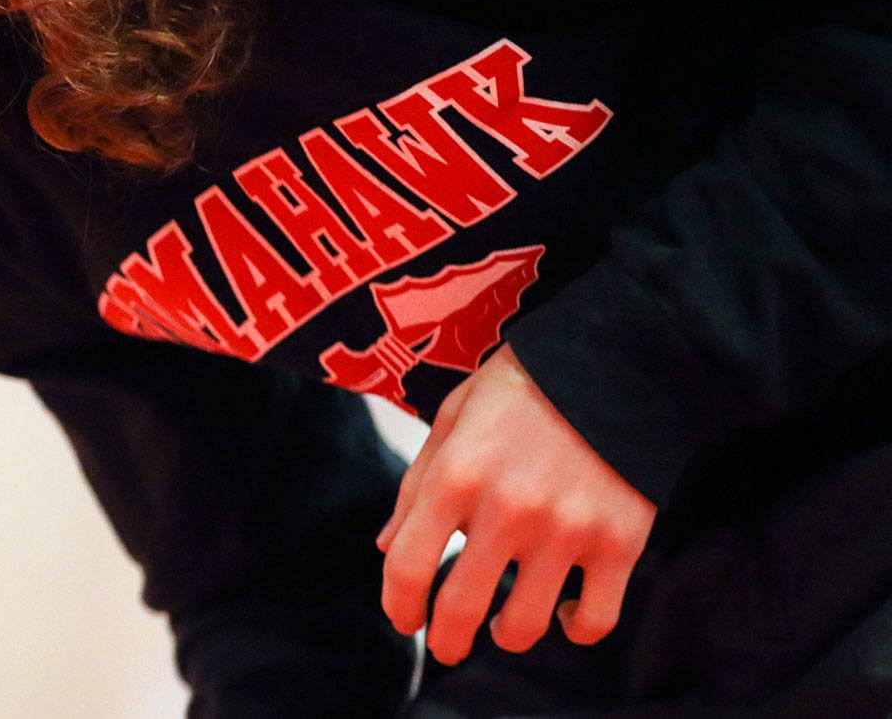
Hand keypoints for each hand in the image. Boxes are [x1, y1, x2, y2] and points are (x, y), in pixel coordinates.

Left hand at [375, 344, 655, 666]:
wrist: (614, 360)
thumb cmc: (520, 388)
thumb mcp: (454, 419)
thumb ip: (417, 486)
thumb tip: (387, 549)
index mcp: (455, 474)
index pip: (407, 567)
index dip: (398, 606)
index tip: (404, 620)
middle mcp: (506, 508)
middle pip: (459, 611)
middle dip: (445, 641)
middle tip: (447, 647)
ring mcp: (566, 530)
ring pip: (524, 626)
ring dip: (507, 634)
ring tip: (504, 623)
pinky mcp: (620, 543)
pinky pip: (594, 620)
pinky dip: (574, 628)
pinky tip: (563, 612)